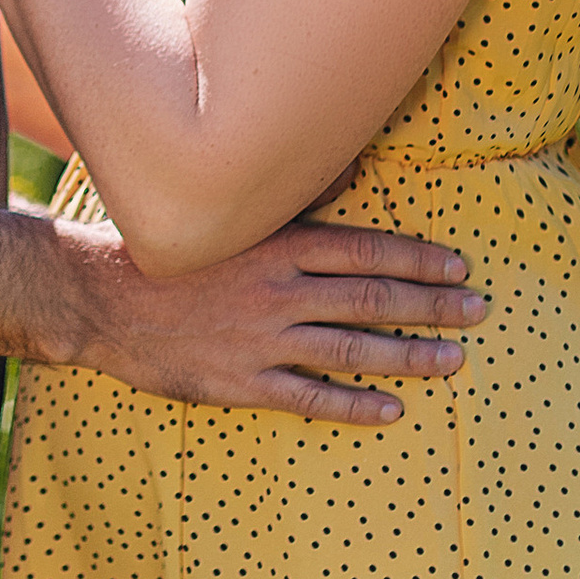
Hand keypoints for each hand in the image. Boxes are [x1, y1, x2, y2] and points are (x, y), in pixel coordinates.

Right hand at [54, 214, 479, 424]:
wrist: (100, 297)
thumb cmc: (168, 250)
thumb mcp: (228, 215)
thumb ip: (290, 201)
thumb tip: (349, 168)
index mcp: (277, 246)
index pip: (364, 250)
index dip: (416, 259)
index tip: (457, 266)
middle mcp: (279, 291)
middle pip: (372, 299)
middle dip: (433, 305)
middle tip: (479, 311)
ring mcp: (262, 340)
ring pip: (352, 350)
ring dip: (409, 356)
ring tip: (454, 360)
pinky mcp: (241, 382)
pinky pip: (308, 398)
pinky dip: (353, 405)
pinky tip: (390, 410)